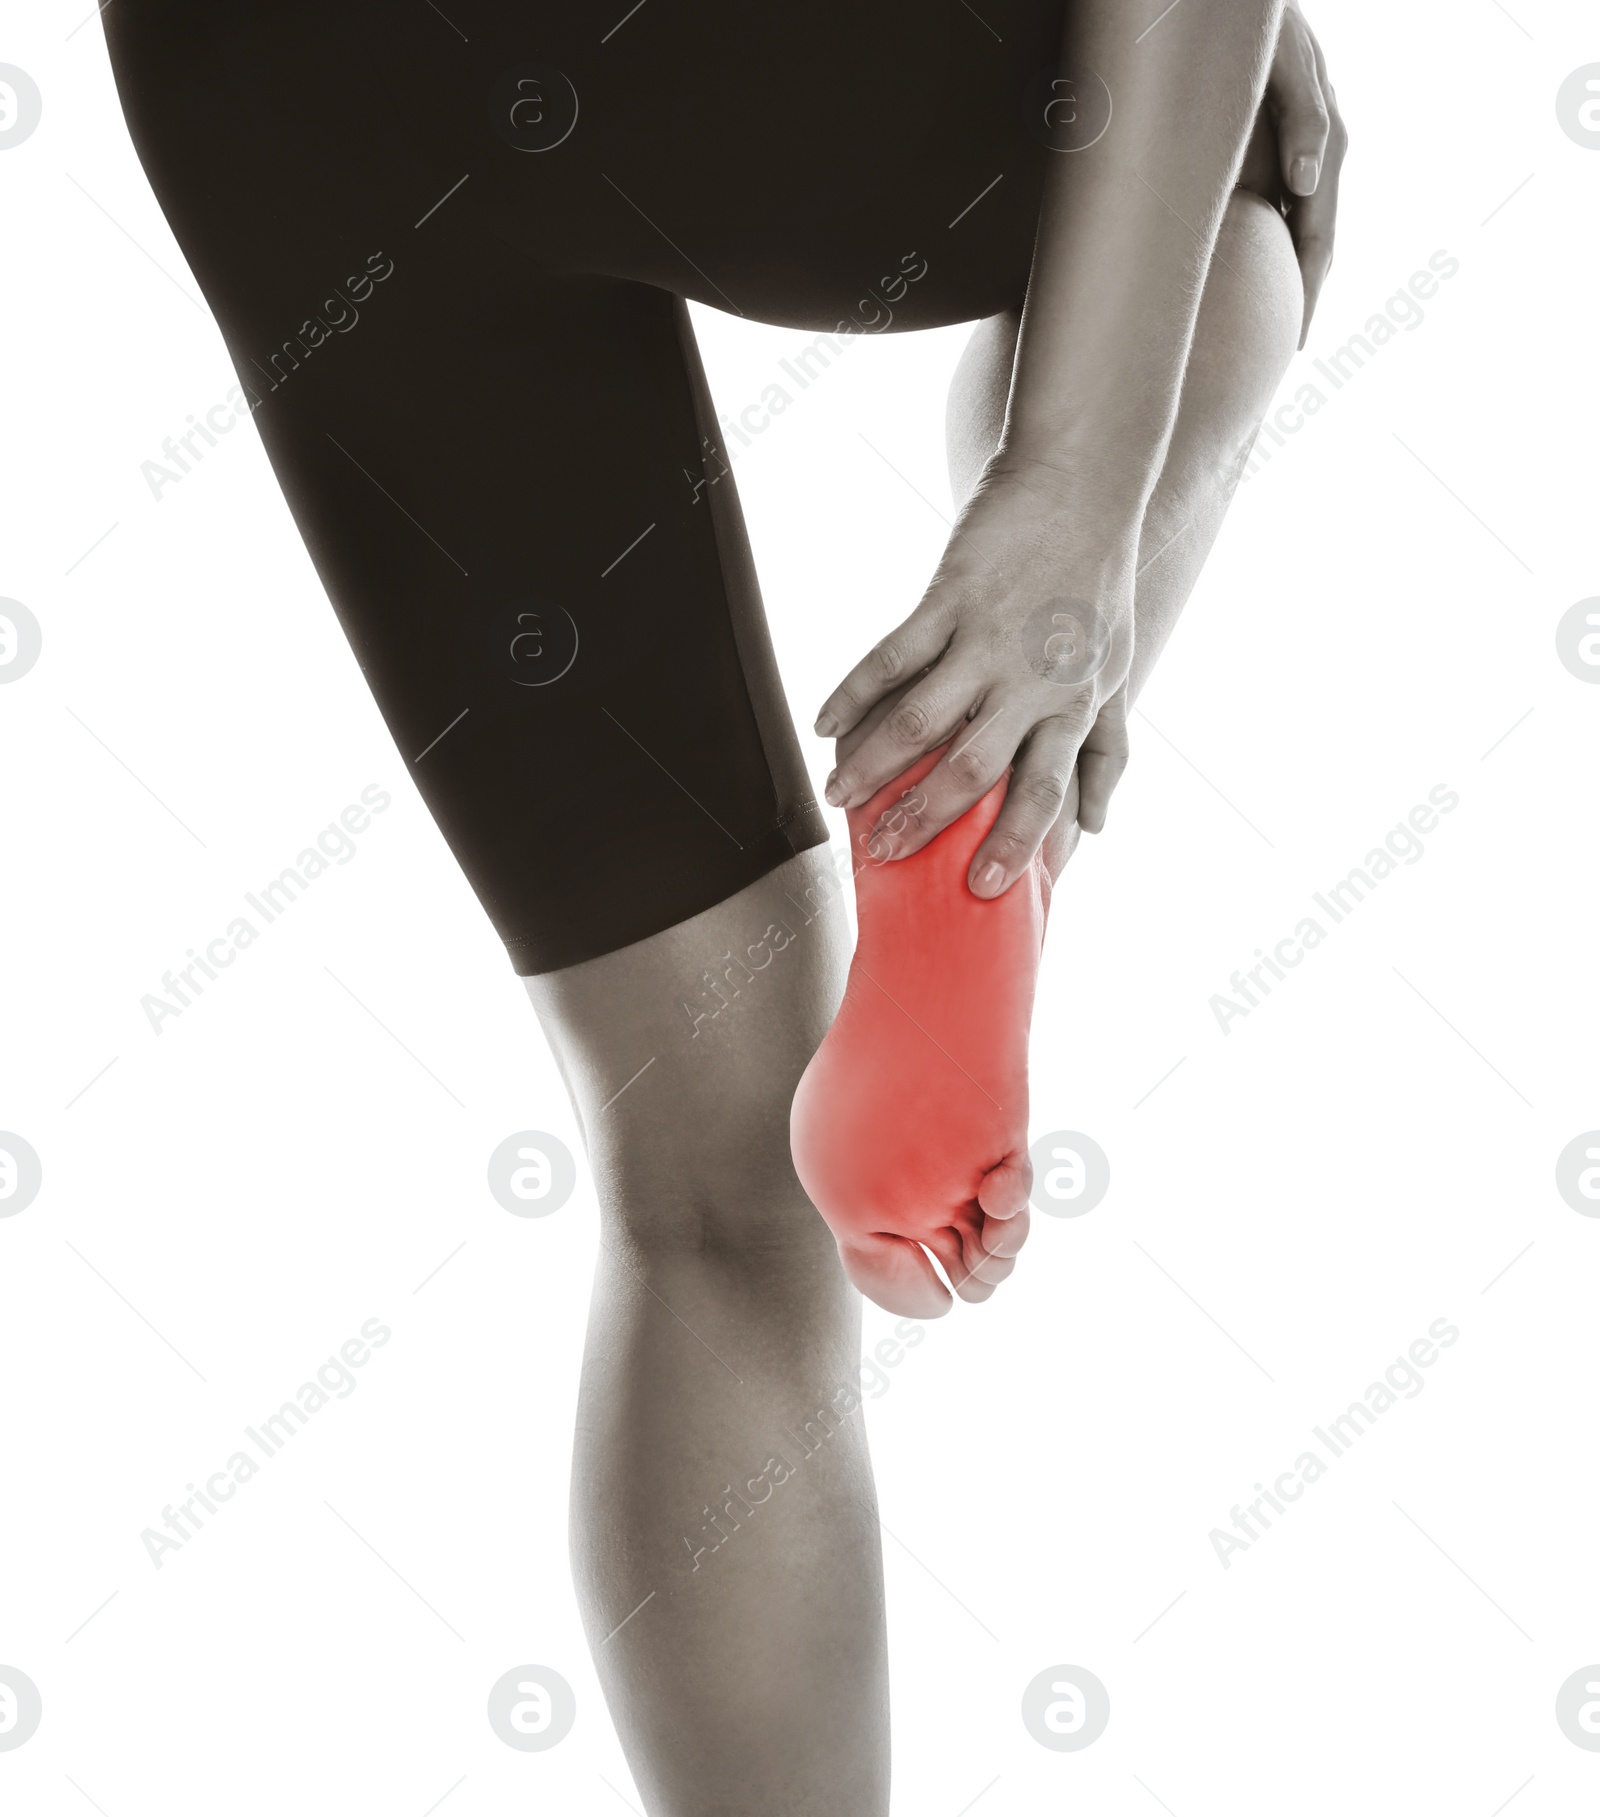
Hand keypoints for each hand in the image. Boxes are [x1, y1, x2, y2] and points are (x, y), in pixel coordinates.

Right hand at [814, 460, 1134, 896]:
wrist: (1081, 483)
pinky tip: (822, 724)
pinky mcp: (949, 594)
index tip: (982, 888)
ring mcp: (987, 636)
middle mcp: (1032, 678)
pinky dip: (852, 692)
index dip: (1016, 842)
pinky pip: (890, 655)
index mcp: (1073, 704)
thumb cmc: (1097, 584)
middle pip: (972, 766)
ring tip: (837, 799)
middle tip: (883, 855)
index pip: (1043, 789)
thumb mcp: (1116, 671)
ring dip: (874, 764)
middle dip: (924, 817)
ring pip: (921, 719)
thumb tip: (1097, 828)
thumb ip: (1104, 753)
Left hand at [1264, 1, 1347, 346]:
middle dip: (1304, 295)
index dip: (1307, 289)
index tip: (1295, 339)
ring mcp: (1303, 149)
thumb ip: (1300, 117)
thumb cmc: (1261, 29)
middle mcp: (1319, 153)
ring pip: (1303, 226)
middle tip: (1288, 349)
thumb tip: (1305, 185)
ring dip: (1295, 272)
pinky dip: (1280, 240)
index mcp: (1323, 145)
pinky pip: (1286, 205)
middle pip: (1315, 241)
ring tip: (1283, 320)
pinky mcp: (1283, 142)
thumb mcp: (1282, 65)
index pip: (1318, 236)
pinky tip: (1264, 264)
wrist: (1248, 6)